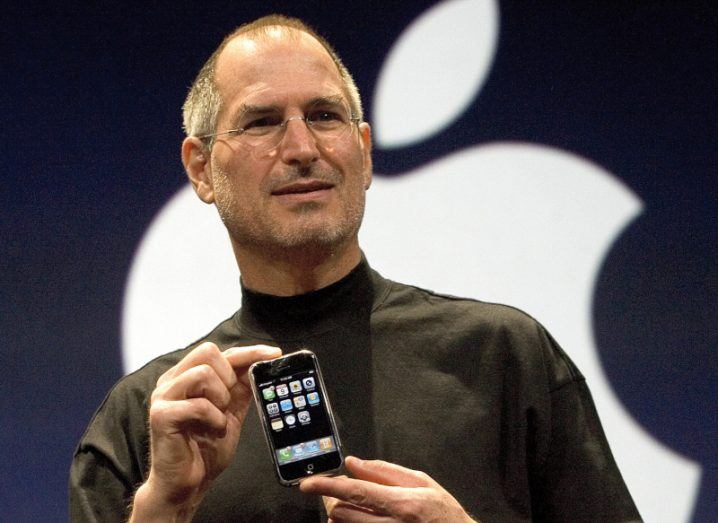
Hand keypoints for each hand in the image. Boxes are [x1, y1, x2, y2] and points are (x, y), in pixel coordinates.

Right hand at [130, 342, 280, 521]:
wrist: (186, 485)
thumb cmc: (204, 448)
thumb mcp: (230, 411)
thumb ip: (240, 387)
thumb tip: (262, 363)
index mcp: (186, 376)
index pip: (219, 352)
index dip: (248, 351)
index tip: (274, 354)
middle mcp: (172, 381)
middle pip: (207, 352)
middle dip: (228, 376)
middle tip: (229, 402)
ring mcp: (163, 396)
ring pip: (202, 373)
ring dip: (221, 398)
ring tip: (219, 418)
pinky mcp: (161, 415)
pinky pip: (198, 404)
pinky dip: (215, 419)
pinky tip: (214, 430)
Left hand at [300, 456, 477, 522]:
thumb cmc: (443, 513)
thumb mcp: (422, 482)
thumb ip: (385, 472)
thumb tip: (353, 464)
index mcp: (403, 504)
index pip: (355, 492)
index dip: (327, 486)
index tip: (307, 483)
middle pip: (343, 514)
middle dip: (335, 501)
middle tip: (342, 493)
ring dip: (342, 516)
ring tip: (359, 508)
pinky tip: (363, 518)